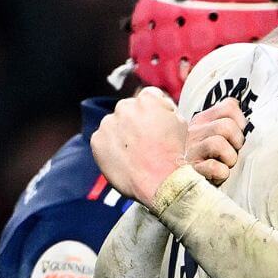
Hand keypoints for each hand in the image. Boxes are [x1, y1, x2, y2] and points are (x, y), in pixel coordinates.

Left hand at [90, 87, 190, 207]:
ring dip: (121, 133)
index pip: (149, 96)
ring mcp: (108, 123)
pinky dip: (110, 147)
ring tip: (134, 152)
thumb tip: (159, 109)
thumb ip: (166, 110)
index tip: (157, 123)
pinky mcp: (97, 140)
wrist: (160, 180)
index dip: (155, 110)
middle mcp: (124, 107)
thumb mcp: (181, 123)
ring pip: (114, 124)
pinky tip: (124, 158)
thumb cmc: (173, 153)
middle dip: (135, 121)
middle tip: (145, 140)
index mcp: (147, 99)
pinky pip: (102, 139)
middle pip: (128, 109)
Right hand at [185, 98, 246, 184]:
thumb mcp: (216, 135)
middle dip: (237, 141)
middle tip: (233, 152)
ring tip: (225, 164)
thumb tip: (251, 123)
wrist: (186, 181)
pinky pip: (214, 167)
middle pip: (226, 126)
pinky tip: (218, 174)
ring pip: (218, 144)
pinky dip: (222, 173)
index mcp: (203, 120)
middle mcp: (194, 132)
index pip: (229, 106)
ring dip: (230, 158)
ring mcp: (191, 151)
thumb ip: (231, 124)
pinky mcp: (191, 171)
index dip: (241, 120)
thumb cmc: (210, 158)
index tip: (239, 133)